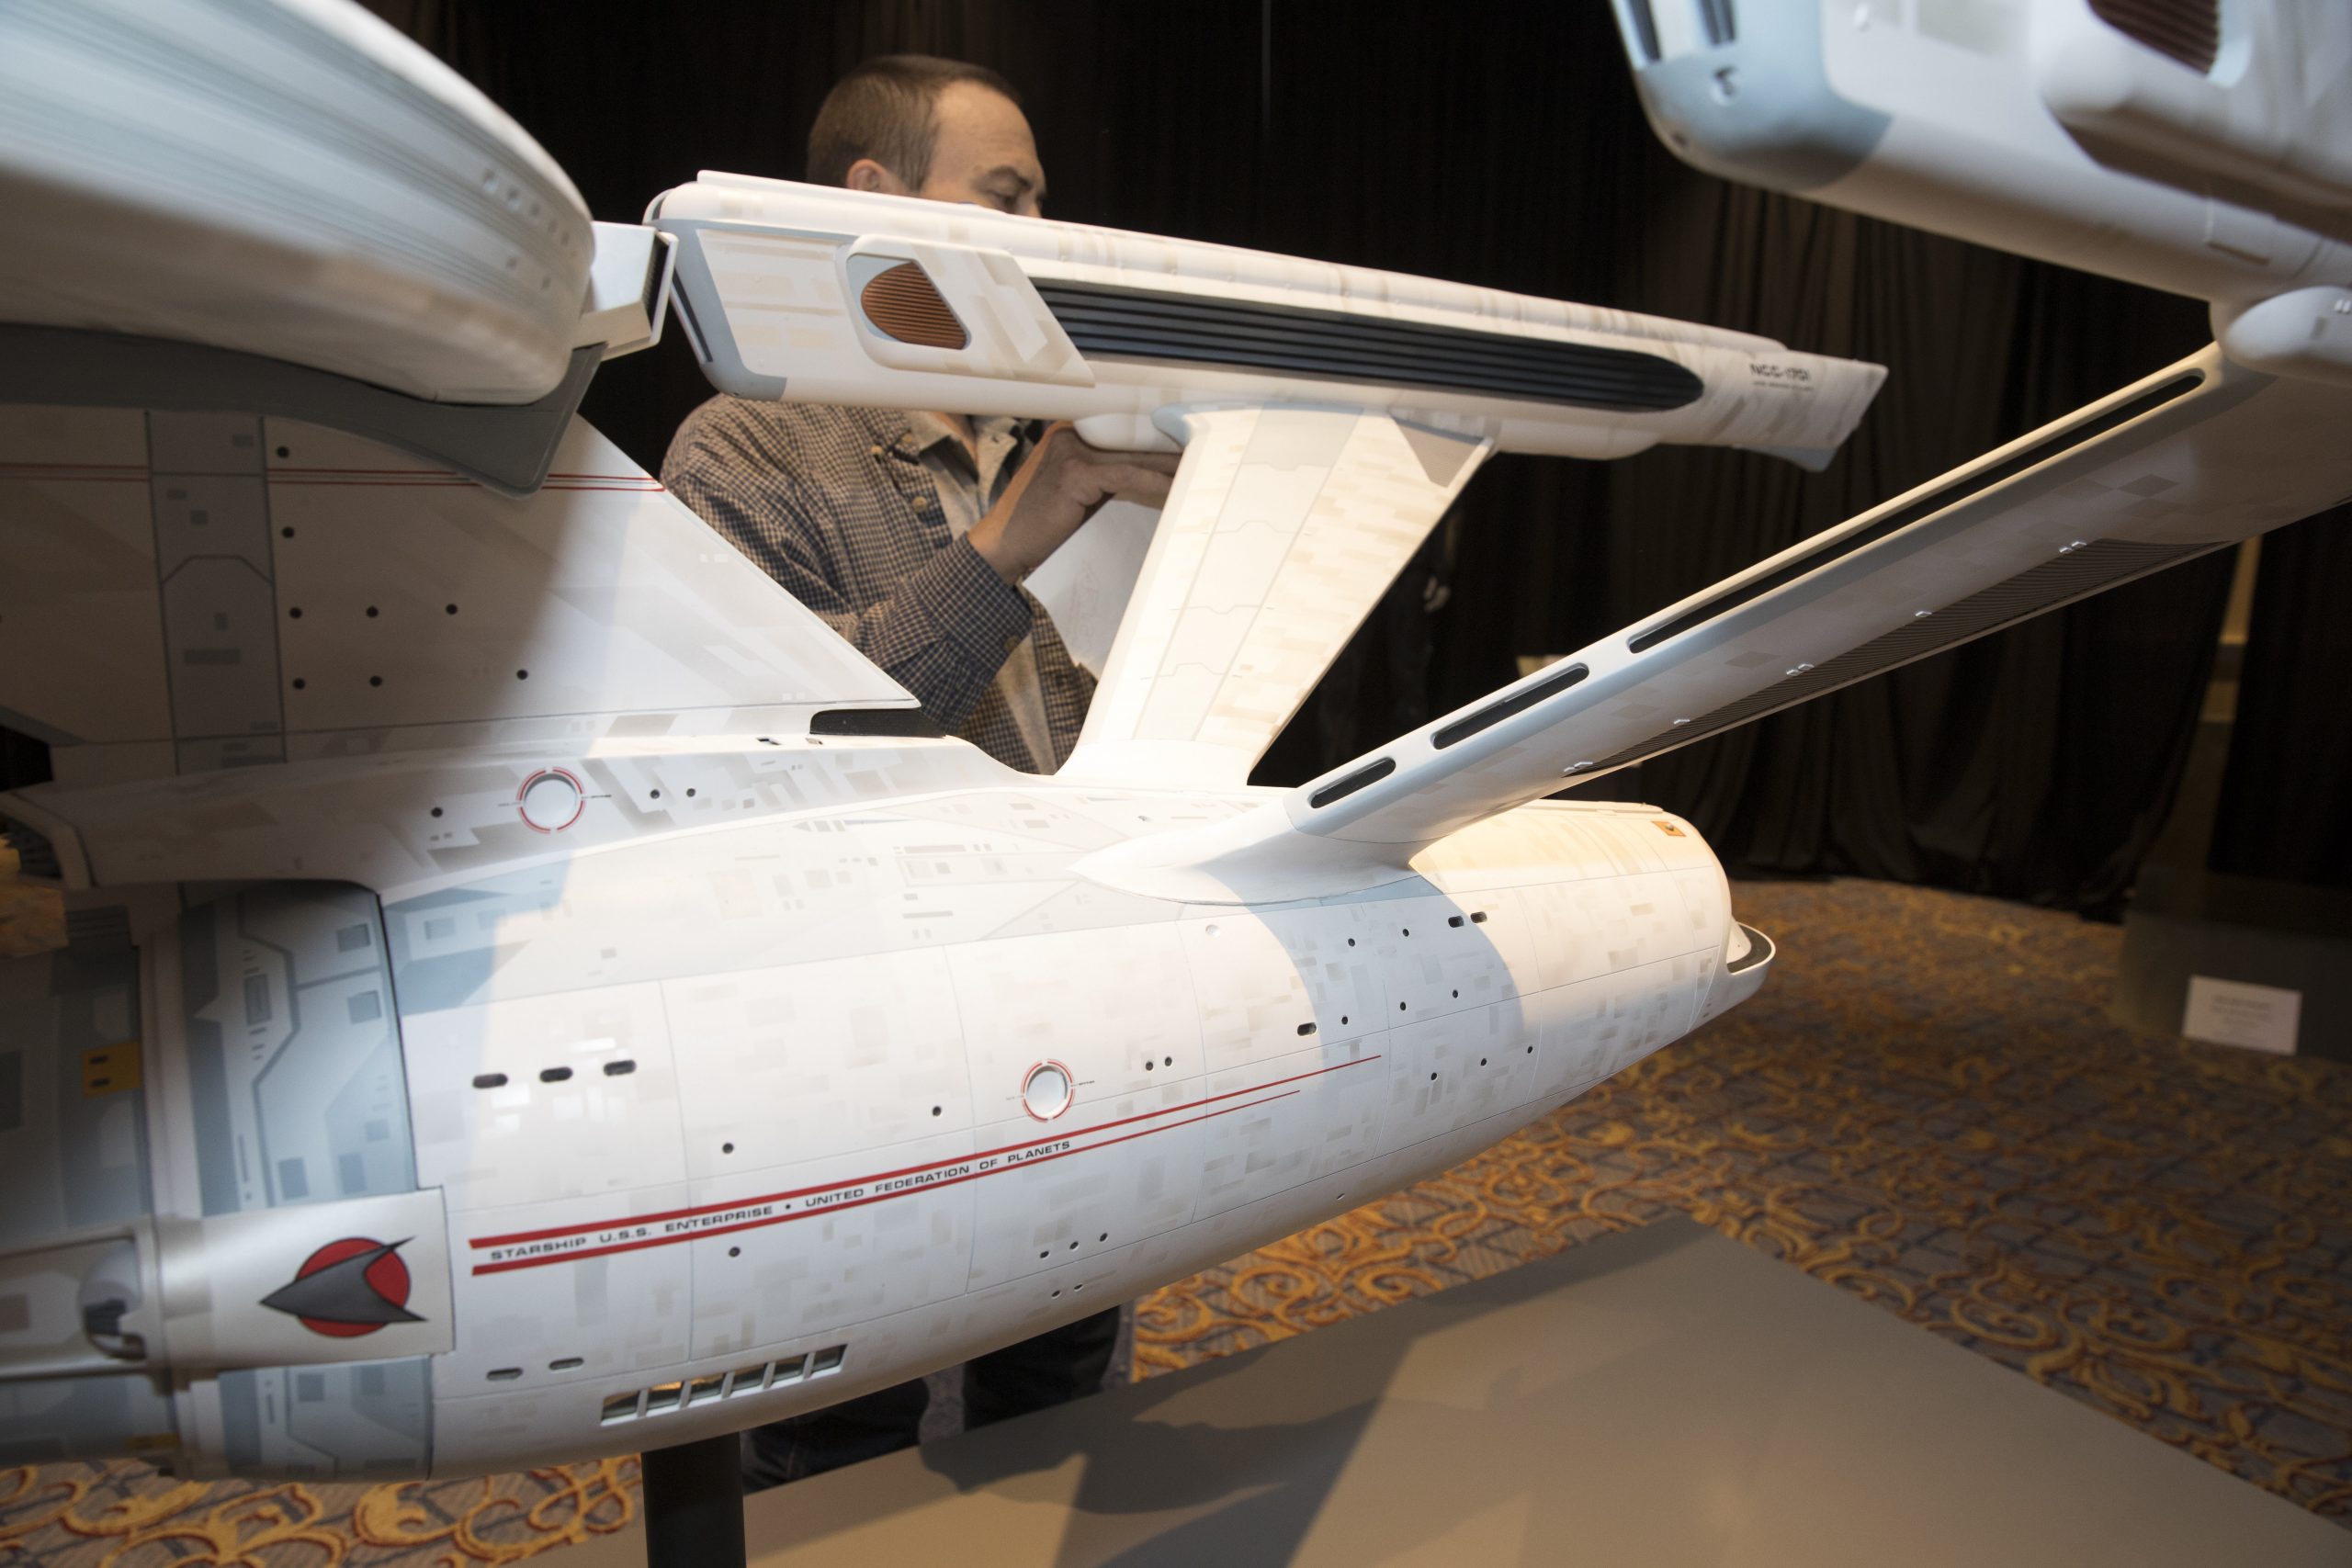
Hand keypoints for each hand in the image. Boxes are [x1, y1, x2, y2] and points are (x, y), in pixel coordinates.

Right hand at [968, 421, 1178, 582]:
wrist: (1007, 545)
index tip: (1186, 443)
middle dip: (1168, 448)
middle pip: (1131, 441)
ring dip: (1169, 465)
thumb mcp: (1077, 491)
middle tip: (1204, 451)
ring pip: (1133, 455)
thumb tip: (1150, 476)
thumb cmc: (1042, 525)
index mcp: (1070, 435)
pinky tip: (1173, 489)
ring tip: (1198, 468)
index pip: (1122, 432)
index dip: (1155, 438)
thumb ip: (1105, 476)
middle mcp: (1069, 436)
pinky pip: (1125, 476)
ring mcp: (1071, 452)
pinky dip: (1152, 482)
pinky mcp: (1075, 474)